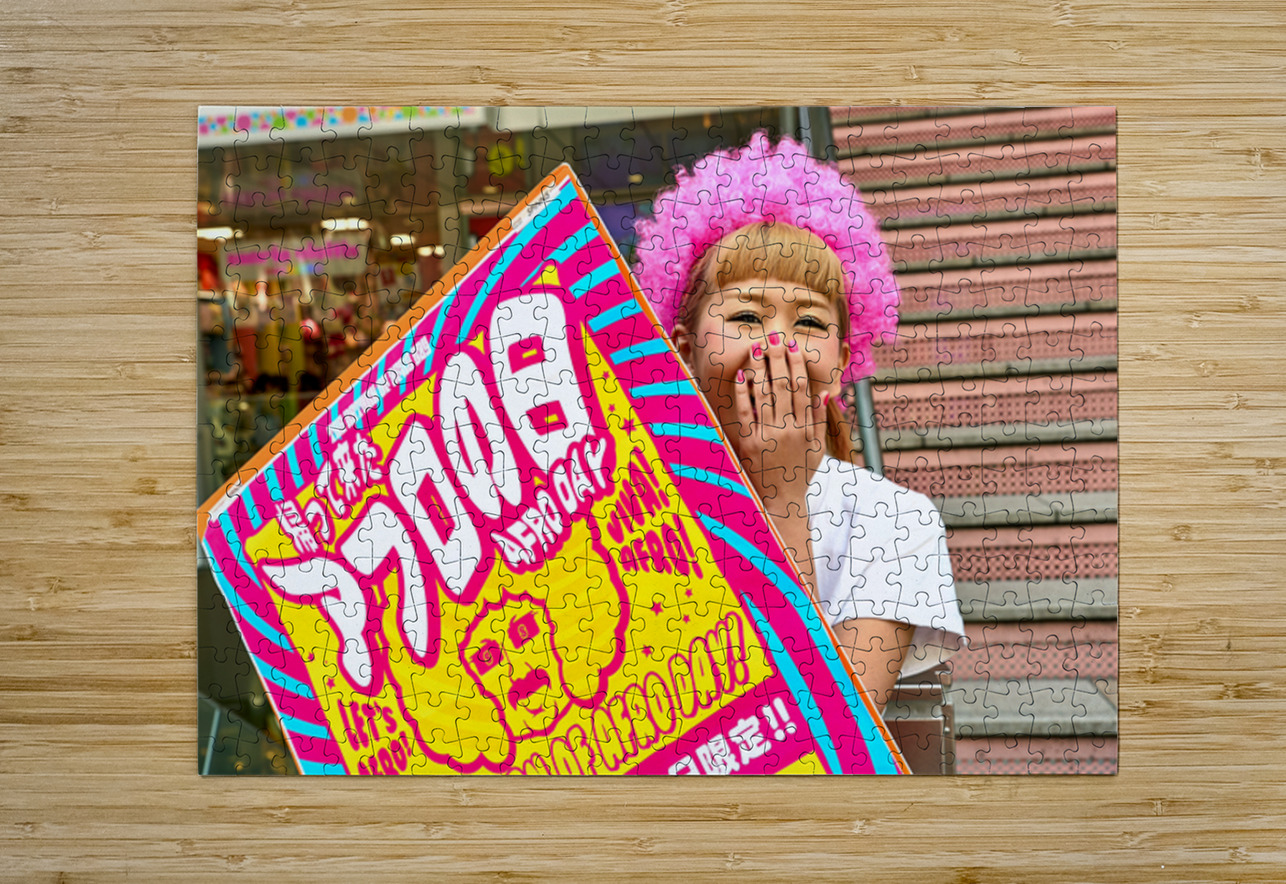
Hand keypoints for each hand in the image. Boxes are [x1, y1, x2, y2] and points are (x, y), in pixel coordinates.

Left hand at [731, 333, 825, 517]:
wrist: (783, 501)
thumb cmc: (801, 473)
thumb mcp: (818, 448)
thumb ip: (821, 420)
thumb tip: (826, 393)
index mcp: (806, 427)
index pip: (802, 388)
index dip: (797, 365)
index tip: (794, 346)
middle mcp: (788, 429)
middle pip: (783, 386)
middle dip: (778, 360)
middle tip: (774, 338)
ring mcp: (768, 435)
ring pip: (765, 395)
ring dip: (761, 369)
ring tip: (757, 349)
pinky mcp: (750, 443)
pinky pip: (746, 413)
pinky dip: (744, 393)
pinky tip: (743, 375)